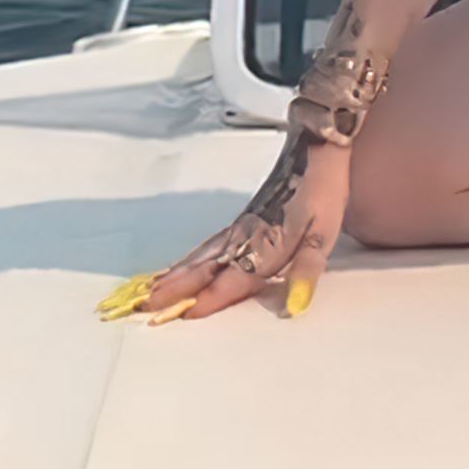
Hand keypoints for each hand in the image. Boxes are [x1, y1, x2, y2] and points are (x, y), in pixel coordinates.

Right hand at [94, 128, 351, 324]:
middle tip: (146, 306)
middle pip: (207, 268)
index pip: (234, 280)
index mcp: (266, 246)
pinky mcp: (242, 219)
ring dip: (176, 274)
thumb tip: (295, 306)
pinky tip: (181, 265)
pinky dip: (190, 257)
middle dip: (178, 289)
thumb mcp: (323, 235)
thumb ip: (306, 271)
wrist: (316, 152)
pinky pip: (209, 244)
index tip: (183, 315)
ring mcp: (240, 227)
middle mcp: (246, 238)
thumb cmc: (322, 193)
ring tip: (150, 291)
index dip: (210, 298)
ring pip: (203, 256)